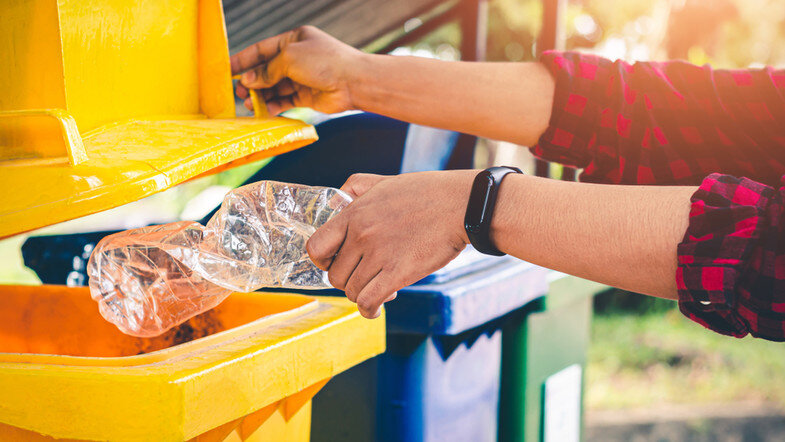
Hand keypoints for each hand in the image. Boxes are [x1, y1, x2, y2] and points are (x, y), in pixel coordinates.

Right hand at [230, 26, 362, 114]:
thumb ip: (267, 70)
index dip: (244, 60)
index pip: (262, 50)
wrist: (354, 82)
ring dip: (260, 96)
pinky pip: (285, 101)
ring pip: (274, 88)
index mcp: (293, 40)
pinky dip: (273, 106)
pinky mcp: (306, 96)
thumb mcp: (290, 58)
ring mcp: (302, 77)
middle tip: (239, 92)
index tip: (227, 71)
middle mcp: (297, 58)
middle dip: (252, 81)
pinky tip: (263, 111)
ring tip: (249, 105)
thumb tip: (248, 81)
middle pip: (266, 70)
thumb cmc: (326, 62)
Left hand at [306, 171, 475, 317]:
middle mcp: (361, 234)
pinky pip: (368, 301)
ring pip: (351, 291)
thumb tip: (336, 201)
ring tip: (378, 289)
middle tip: (365, 278)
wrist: (460, 204)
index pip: (315, 247)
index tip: (336, 263)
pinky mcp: (398, 273)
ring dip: (362, 295)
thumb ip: (355, 188)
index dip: (323, 261)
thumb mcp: (383, 181)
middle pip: (335, 275)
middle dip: (348, 281)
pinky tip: (377, 308)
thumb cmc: (426, 193)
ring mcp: (379, 254)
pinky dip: (369, 310)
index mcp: (354, 213)